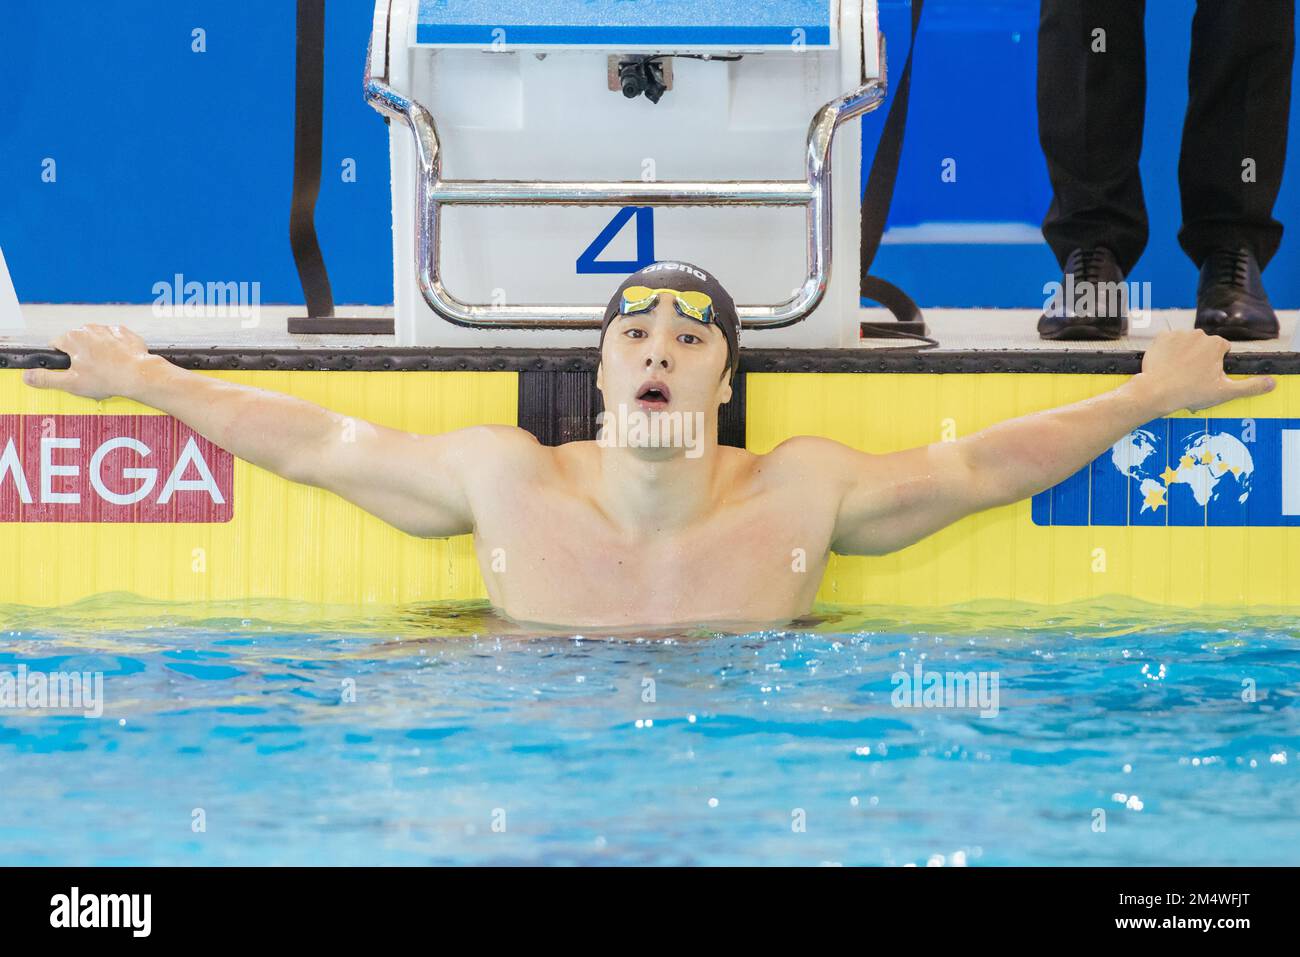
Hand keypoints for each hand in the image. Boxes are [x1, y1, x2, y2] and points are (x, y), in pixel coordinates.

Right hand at [21, 324, 155, 400]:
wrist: (140, 375)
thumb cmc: (106, 379)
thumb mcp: (70, 383)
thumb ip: (46, 379)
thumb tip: (27, 376)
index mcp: (72, 338)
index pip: (56, 345)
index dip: (62, 360)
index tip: (70, 370)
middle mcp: (89, 329)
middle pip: (77, 343)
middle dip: (81, 357)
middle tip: (91, 374)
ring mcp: (108, 329)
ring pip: (97, 341)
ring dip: (99, 352)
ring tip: (107, 370)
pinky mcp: (126, 334)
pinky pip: (115, 341)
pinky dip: (116, 350)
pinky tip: (120, 363)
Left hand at [1138, 329, 1274, 413]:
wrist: (1157, 392)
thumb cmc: (1191, 392)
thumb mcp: (1226, 391)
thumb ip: (1251, 386)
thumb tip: (1272, 383)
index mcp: (1217, 344)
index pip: (1222, 351)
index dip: (1216, 365)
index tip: (1207, 377)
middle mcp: (1199, 334)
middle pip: (1203, 347)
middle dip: (1200, 359)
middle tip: (1191, 378)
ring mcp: (1178, 334)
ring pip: (1185, 345)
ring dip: (1184, 355)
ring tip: (1178, 373)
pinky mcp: (1160, 338)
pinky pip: (1167, 343)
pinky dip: (1167, 352)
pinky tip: (1166, 366)